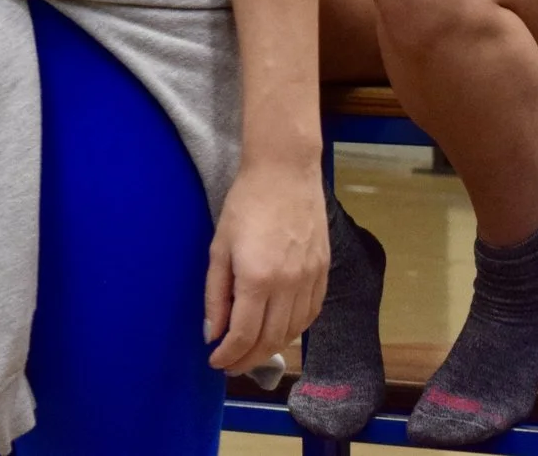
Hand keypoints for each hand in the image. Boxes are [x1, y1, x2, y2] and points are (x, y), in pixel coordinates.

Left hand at [204, 161, 325, 373]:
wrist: (286, 173)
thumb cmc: (246, 204)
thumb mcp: (219, 247)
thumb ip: (216, 294)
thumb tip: (212, 332)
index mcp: (258, 278)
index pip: (244, 335)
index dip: (229, 355)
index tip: (215, 362)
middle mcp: (289, 285)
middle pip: (270, 340)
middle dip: (248, 359)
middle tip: (231, 365)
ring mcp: (311, 280)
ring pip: (293, 332)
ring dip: (271, 348)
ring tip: (251, 352)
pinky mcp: (324, 272)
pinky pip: (311, 315)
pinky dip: (294, 330)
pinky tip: (279, 332)